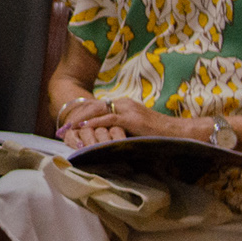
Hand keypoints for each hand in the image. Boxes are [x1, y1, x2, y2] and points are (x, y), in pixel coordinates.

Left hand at [58, 97, 189, 147]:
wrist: (179, 132)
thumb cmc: (159, 133)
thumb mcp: (135, 128)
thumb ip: (120, 128)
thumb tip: (105, 137)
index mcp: (124, 104)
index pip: (97, 106)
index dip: (81, 114)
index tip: (68, 123)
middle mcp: (124, 103)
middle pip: (93, 106)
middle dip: (75, 116)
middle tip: (62, 127)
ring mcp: (127, 109)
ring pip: (97, 110)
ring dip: (80, 120)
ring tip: (67, 128)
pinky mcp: (132, 118)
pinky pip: (109, 119)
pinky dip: (94, 123)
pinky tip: (83, 129)